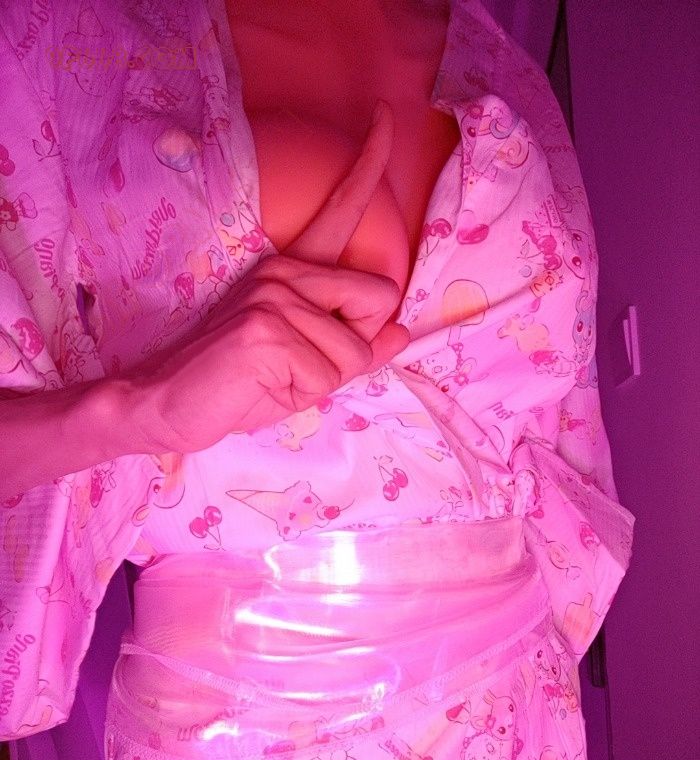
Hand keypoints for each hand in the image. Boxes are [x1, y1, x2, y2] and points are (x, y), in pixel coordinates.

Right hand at [131, 101, 409, 453]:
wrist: (168, 403)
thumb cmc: (238, 385)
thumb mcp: (307, 367)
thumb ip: (353, 347)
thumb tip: (400, 332)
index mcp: (294, 267)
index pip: (341, 208)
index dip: (369, 162)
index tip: (382, 114)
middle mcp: (285, 268)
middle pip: (378, 299)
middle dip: (356, 347)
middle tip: (303, 364)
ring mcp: (274, 293)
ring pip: (355, 347)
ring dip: (325, 378)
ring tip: (275, 377)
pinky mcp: (265, 327)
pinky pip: (326, 372)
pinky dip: (303, 392)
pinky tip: (262, 383)